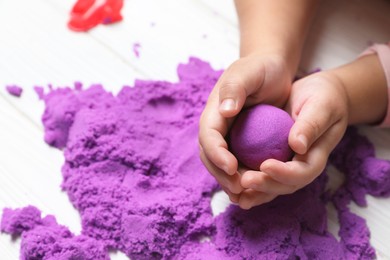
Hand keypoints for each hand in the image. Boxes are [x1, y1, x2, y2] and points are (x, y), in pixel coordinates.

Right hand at [199, 54, 291, 201]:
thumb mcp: (248, 72)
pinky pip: (237, 163)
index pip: (208, 136)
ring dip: (229, 180)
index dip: (216, 153)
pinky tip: (254, 188)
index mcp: (214, 111)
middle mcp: (217, 126)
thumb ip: (235, 88)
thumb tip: (225, 111)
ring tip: (246, 194)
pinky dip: (241, 177)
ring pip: (220, 163)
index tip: (232, 168)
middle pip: (209, 155)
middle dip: (220, 174)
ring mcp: (227, 135)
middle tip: (239, 188)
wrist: (271, 70)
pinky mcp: (240, 142)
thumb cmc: (261, 68)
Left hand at [238, 71, 348, 208]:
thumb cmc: (322, 98)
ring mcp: (287, 166)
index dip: (285, 173)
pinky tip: (230, 183)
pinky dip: (246, 182)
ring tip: (235, 195)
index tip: (266, 166)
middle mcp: (301, 166)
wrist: (318, 96)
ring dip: (254, 193)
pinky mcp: (273, 160)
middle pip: (285, 185)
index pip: (302, 172)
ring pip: (271, 185)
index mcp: (316, 156)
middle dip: (265, 186)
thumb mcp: (322, 106)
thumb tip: (298, 146)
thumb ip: (311, 125)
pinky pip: (260, 175)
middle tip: (244, 181)